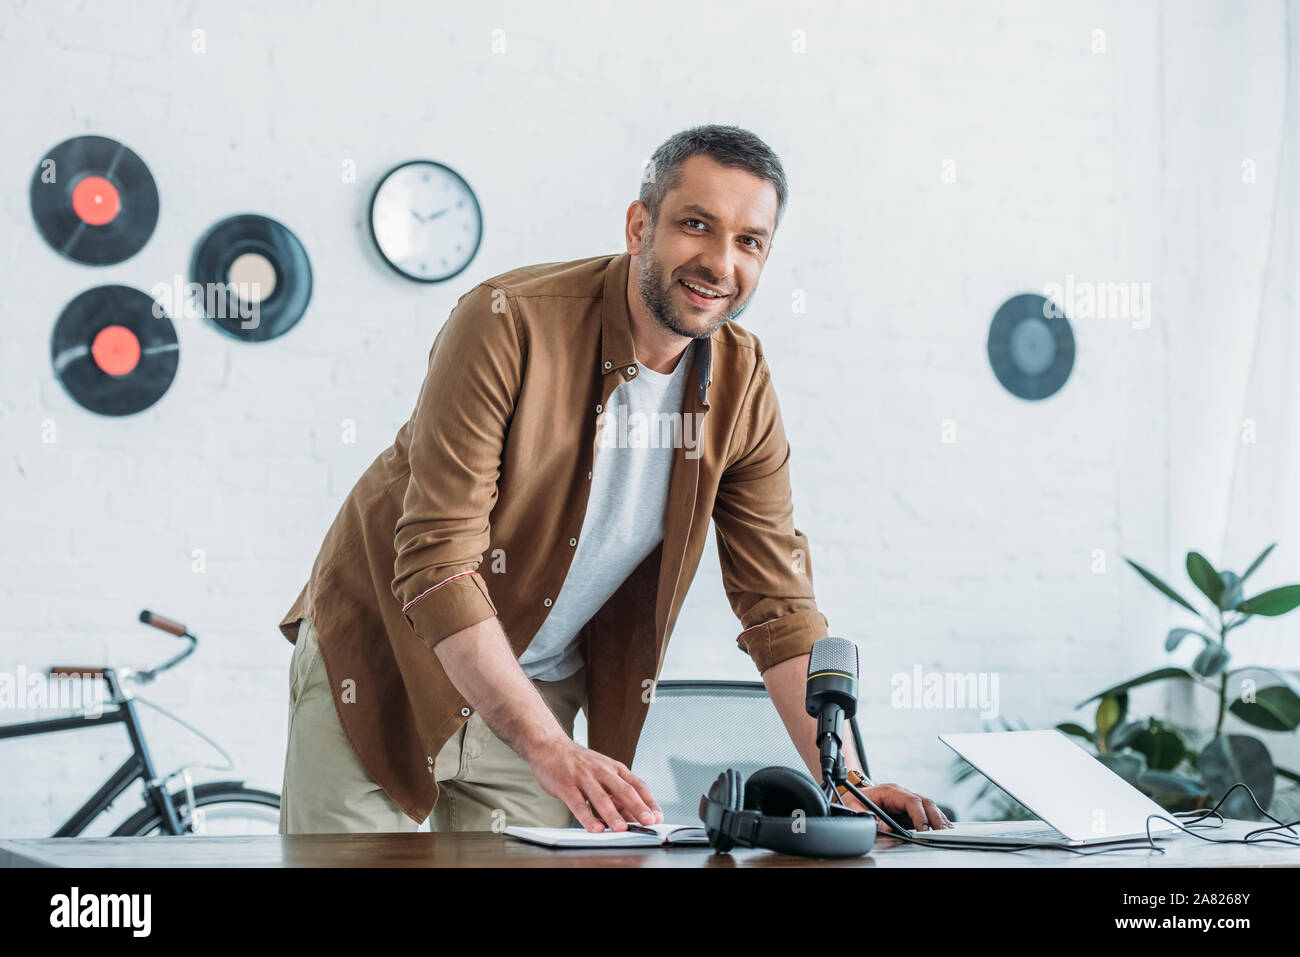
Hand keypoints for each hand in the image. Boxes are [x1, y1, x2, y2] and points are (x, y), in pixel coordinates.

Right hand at [528, 739, 663, 831]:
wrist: (550, 746)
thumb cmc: (579, 763)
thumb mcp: (602, 772)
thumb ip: (616, 794)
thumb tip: (634, 817)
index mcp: (614, 768)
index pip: (638, 784)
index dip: (649, 801)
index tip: (658, 816)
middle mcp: (602, 771)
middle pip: (624, 790)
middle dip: (638, 808)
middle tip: (649, 822)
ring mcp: (584, 777)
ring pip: (601, 798)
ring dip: (613, 814)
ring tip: (622, 829)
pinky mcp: (566, 785)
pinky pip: (578, 803)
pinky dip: (587, 817)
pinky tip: (595, 828)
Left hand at [838, 781, 952, 831]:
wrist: (852, 795)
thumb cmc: (854, 799)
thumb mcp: (853, 806)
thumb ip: (866, 815)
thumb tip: (882, 826)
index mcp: (890, 791)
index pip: (911, 800)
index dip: (919, 815)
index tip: (923, 830)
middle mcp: (902, 794)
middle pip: (925, 802)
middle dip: (935, 818)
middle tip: (941, 833)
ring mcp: (907, 800)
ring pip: (929, 807)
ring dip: (939, 820)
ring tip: (947, 832)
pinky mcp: (910, 809)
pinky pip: (927, 813)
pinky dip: (936, 821)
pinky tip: (944, 829)